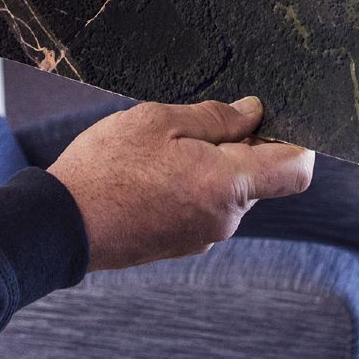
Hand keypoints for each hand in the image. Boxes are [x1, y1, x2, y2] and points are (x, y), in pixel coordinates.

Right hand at [49, 97, 314, 271]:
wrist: (61, 225)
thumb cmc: (107, 168)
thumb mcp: (158, 121)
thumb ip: (216, 116)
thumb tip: (254, 112)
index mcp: (227, 184)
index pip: (297, 170)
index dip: (297, 141)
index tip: (270, 121)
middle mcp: (224, 219)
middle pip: (259, 177)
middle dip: (239, 148)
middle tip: (189, 126)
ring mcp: (203, 237)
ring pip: (228, 192)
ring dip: (209, 167)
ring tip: (158, 151)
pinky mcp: (181, 245)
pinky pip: (203, 208)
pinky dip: (190, 187)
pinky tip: (149, 175)